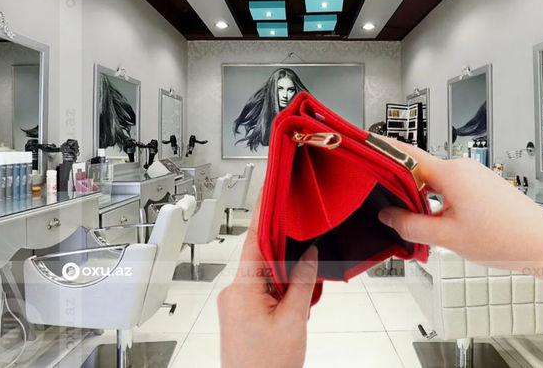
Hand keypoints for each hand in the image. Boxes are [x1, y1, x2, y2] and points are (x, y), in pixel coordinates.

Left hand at [218, 191, 318, 367]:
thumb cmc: (266, 367)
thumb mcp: (293, 320)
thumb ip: (302, 282)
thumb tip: (309, 255)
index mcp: (242, 289)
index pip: (253, 240)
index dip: (264, 214)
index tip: (270, 193)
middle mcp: (233, 293)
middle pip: (260, 256)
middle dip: (285, 254)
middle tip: (306, 251)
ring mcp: (235, 304)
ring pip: (263, 274)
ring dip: (284, 277)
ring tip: (302, 291)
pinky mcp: (240, 313)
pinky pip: (260, 290)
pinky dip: (278, 289)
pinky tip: (293, 301)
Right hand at [377, 139, 542, 305]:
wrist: (542, 245)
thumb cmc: (505, 238)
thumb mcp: (446, 237)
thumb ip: (410, 225)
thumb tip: (388, 217)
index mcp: (451, 173)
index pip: (407, 155)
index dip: (383, 151)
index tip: (366, 146)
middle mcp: (462, 167)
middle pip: (419, 171)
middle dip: (404, 191)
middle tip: (393, 213)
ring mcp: (474, 175)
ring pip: (435, 182)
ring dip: (423, 200)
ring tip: (426, 227)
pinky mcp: (482, 184)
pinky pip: (450, 187)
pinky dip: (439, 202)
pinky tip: (442, 224)